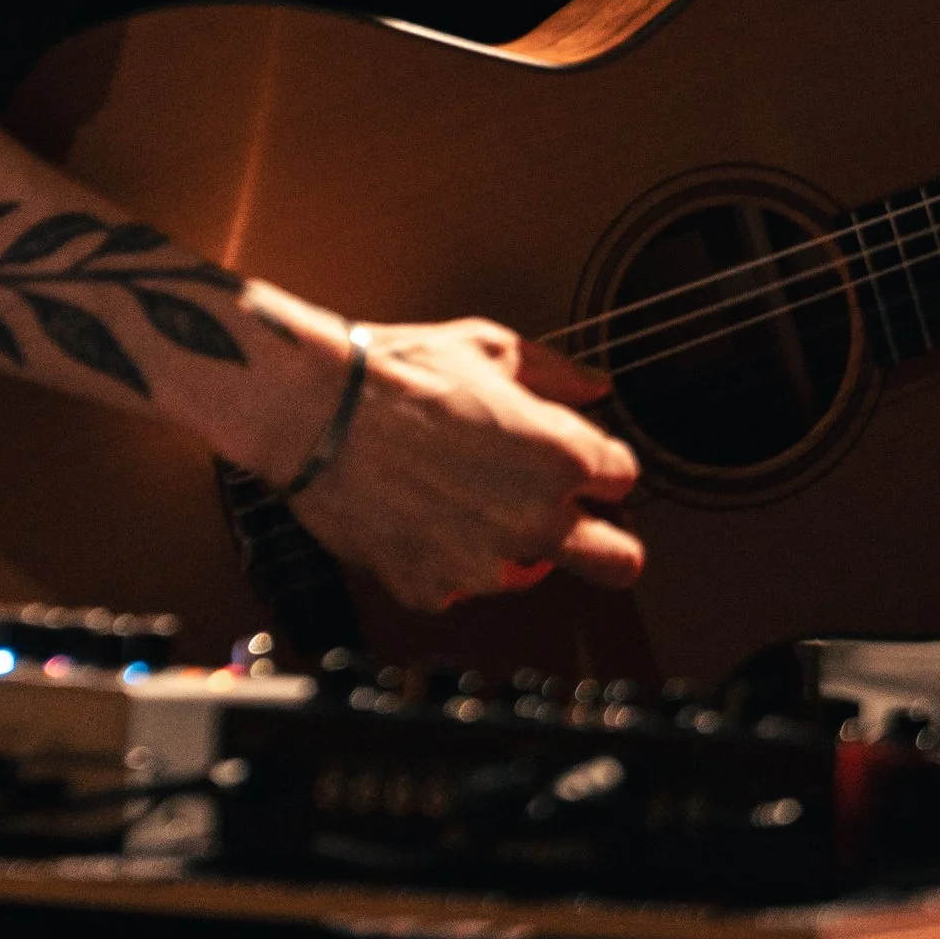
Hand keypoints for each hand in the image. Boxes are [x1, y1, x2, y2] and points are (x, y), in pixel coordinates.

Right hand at [288, 316, 641, 613]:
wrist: (315, 412)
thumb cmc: (401, 373)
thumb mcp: (492, 348)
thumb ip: (558, 375)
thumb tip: (596, 388)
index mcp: (562, 457)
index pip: (624, 478)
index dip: (602, 463)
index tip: (578, 457)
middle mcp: (536, 521)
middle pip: (620, 561)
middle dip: (610, 539)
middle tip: (579, 518)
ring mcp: (485, 565)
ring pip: (536, 573)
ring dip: (520, 544)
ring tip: (471, 497)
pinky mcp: (434, 590)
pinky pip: (462, 584)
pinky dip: (450, 558)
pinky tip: (423, 513)